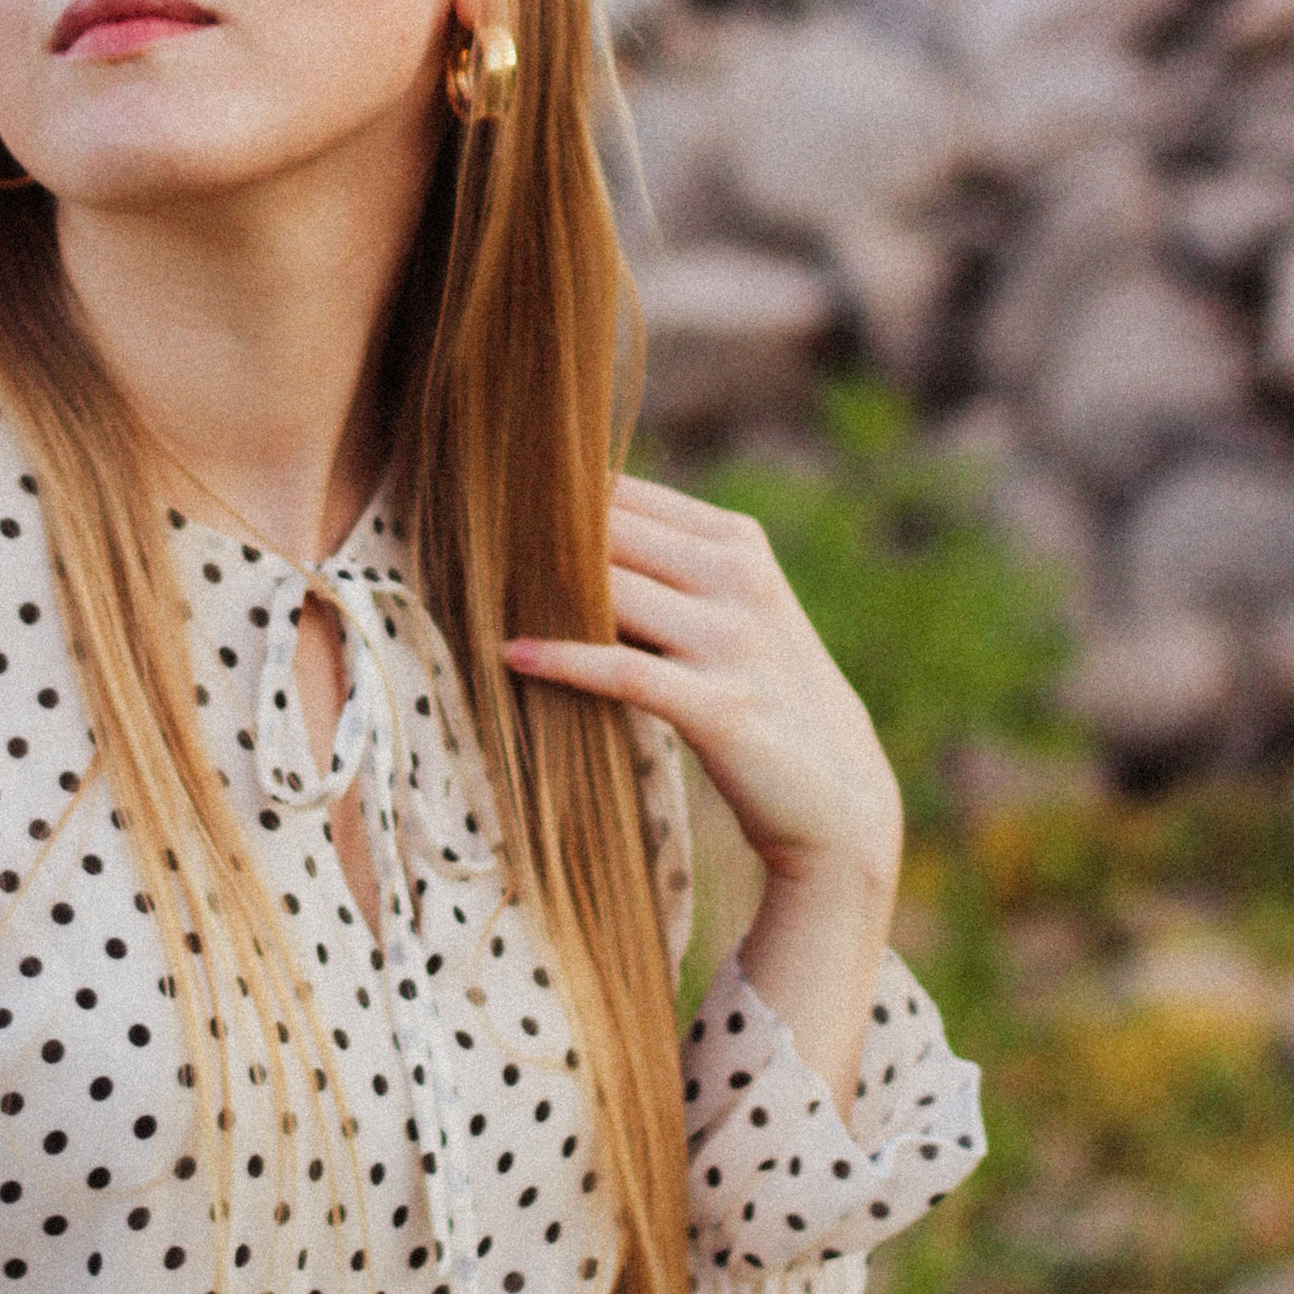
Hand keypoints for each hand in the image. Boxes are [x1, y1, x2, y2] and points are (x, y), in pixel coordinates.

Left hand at [503, 473, 905, 1115]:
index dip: (549, 492)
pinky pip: (623, 672)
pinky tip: (512, 656)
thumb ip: (663, 569)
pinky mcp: (718, 708)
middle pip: (607, 533)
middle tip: (452, 532)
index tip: (480, 493)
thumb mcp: (730, 611)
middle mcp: (738, 580)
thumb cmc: (763, 697)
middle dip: (530, 534)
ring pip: (609, 592)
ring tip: (466, 588)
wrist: (841, 801)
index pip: (623, 494)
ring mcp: (732, 642)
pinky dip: (563, 660)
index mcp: (736, 542)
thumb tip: (554, 532)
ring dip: (535, 591)